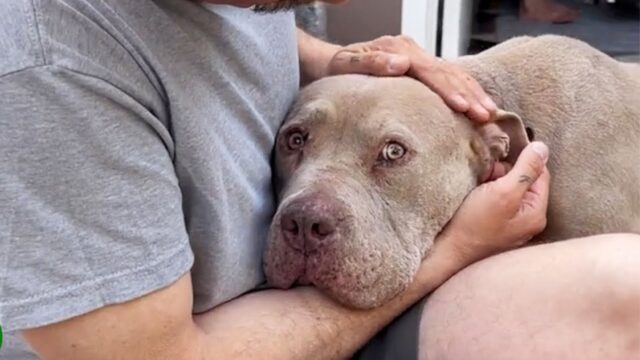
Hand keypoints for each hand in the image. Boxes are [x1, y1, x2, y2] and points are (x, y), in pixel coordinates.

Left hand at [326, 35, 496, 121]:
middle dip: (469, 95)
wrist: (336, 63)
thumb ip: (371, 63)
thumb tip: (401, 64)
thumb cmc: (339, 70)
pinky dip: (468, 90)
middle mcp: (412, 51)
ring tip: (490, 113)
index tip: (462, 106)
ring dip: (474, 93)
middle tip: (484, 115)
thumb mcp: (346, 65)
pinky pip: (451, 77)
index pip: (429, 70)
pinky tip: (481, 104)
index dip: (448, 89)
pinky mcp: (423, 69)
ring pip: (454, 74)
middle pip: (447, 72)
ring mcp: (420, 58)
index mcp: (397, 49)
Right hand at [442, 141, 550, 261]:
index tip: (497, 168)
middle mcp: (526, 220)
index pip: (540, 174)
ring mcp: (510, 224)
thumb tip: (543, 147)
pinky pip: (495, 200)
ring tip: (476, 189)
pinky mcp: (493, 225)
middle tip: (484, 180)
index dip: (519, 163)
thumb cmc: (473, 224)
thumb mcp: (503, 192)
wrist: (446, 251)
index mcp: (536, 213)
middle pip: (522, 181)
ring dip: (491, 182)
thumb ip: (525, 170)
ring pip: (506, 189)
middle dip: (502, 174)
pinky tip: (473, 198)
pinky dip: (484, 193)